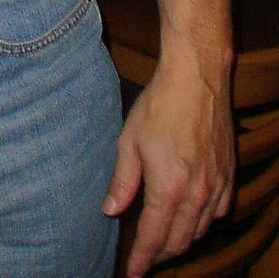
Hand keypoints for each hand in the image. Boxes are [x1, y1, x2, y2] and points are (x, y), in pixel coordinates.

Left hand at [103, 0, 234, 276]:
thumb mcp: (129, 142)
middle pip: (179, 241)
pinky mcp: (228, 176)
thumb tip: (111, 210)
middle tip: (143, 257)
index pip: (154, 238)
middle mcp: (197, 195)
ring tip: (163, 241)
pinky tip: (190, 218)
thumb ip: (122, 181)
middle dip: (160, 254)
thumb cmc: (160, 106)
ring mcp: (217, 187)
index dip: (141, 259)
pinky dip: (201, 223)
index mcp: (169, 189)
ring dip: (181, 240)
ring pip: (199, 231)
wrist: (197, 80)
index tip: (132, 273)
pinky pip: (217, 213)